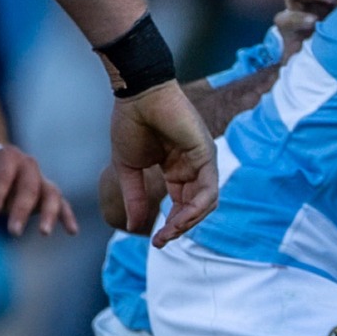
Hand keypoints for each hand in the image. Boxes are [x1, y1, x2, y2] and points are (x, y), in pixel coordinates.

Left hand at [0, 144, 76, 235]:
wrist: (0, 168)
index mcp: (8, 157)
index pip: (4, 176)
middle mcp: (29, 165)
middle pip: (29, 187)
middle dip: (21, 210)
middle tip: (14, 231)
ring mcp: (43, 179)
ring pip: (51, 196)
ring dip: (48, 215)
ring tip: (43, 233)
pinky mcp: (52, 194)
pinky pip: (63, 205)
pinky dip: (67, 218)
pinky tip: (72, 231)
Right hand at [111, 81, 214, 244]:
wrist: (136, 95)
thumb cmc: (130, 124)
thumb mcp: (128, 169)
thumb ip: (134, 197)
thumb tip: (134, 226)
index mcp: (177, 171)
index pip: (182, 204)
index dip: (171, 224)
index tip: (156, 240)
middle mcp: (193, 168)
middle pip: (196, 207)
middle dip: (180, 227)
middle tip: (162, 240)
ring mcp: (202, 161)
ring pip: (205, 202)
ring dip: (189, 221)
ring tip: (169, 233)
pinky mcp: (206, 154)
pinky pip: (208, 188)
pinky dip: (196, 207)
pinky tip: (181, 218)